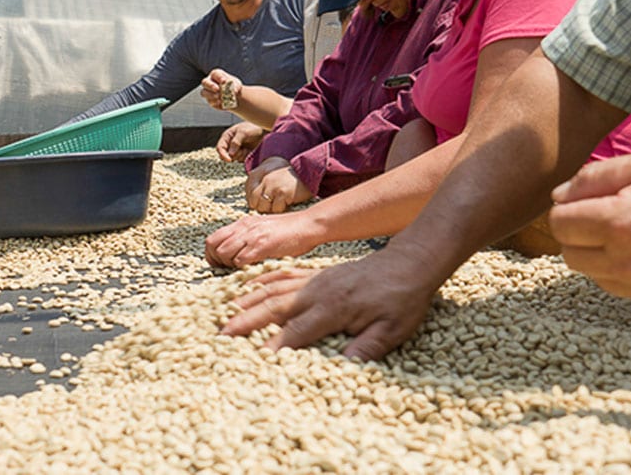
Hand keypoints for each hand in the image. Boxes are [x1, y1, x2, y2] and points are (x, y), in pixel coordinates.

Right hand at [201, 69, 242, 110]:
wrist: (234, 96)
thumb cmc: (234, 87)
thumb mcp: (237, 84)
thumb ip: (235, 86)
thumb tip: (234, 91)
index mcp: (216, 74)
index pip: (215, 74)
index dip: (219, 78)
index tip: (224, 81)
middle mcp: (209, 82)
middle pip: (205, 82)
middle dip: (211, 86)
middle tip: (217, 89)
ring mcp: (207, 91)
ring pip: (204, 92)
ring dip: (211, 95)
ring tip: (219, 97)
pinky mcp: (209, 100)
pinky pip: (210, 101)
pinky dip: (215, 102)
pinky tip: (221, 102)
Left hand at [205, 211, 320, 266]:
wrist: (308, 224)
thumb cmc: (290, 230)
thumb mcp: (263, 228)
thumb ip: (249, 237)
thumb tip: (237, 252)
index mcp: (242, 223)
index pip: (212, 238)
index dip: (211, 254)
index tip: (219, 264)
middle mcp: (243, 227)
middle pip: (212, 246)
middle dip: (216, 262)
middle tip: (227, 270)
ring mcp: (251, 236)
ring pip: (223, 253)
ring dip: (228, 265)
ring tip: (240, 270)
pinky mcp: (262, 246)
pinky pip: (240, 260)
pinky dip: (240, 268)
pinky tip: (251, 270)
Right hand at [216, 122, 265, 164]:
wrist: (264, 131)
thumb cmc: (253, 128)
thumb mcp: (243, 132)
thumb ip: (236, 142)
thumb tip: (230, 154)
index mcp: (227, 137)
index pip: (220, 148)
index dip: (223, 154)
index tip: (229, 159)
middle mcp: (230, 144)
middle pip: (225, 155)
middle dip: (232, 156)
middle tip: (241, 151)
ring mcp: (236, 150)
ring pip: (233, 159)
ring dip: (240, 155)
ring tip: (246, 148)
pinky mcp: (243, 155)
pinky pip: (241, 160)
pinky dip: (245, 157)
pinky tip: (249, 151)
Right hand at [220, 247, 441, 360]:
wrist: (409, 263)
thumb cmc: (402, 300)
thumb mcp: (392, 329)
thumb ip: (366, 347)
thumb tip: (343, 367)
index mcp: (334, 309)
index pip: (296, 332)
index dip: (273, 347)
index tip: (251, 360)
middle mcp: (317, 292)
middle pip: (273, 308)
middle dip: (245, 322)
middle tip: (220, 335)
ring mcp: (314, 279)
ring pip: (273, 289)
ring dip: (247, 302)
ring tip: (224, 313)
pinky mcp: (316, 273)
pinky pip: (282, 275)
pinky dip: (262, 281)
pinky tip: (247, 287)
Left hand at [248, 164, 310, 213]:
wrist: (307, 171)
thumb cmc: (287, 176)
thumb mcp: (270, 174)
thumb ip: (259, 184)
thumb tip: (251, 203)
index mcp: (259, 172)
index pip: (248, 192)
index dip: (253, 200)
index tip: (261, 202)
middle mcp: (265, 179)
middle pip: (254, 201)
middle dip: (261, 206)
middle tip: (270, 205)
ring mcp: (274, 186)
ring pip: (263, 207)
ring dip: (270, 209)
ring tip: (278, 203)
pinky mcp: (283, 193)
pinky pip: (276, 209)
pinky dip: (280, 209)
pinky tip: (286, 203)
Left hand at [548, 151, 630, 315]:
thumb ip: (595, 178)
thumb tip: (559, 197)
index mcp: (622, 224)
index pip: (559, 224)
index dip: (568, 209)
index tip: (588, 201)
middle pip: (570, 256)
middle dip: (581, 234)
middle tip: (612, 215)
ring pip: (597, 276)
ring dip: (605, 255)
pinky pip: (628, 292)